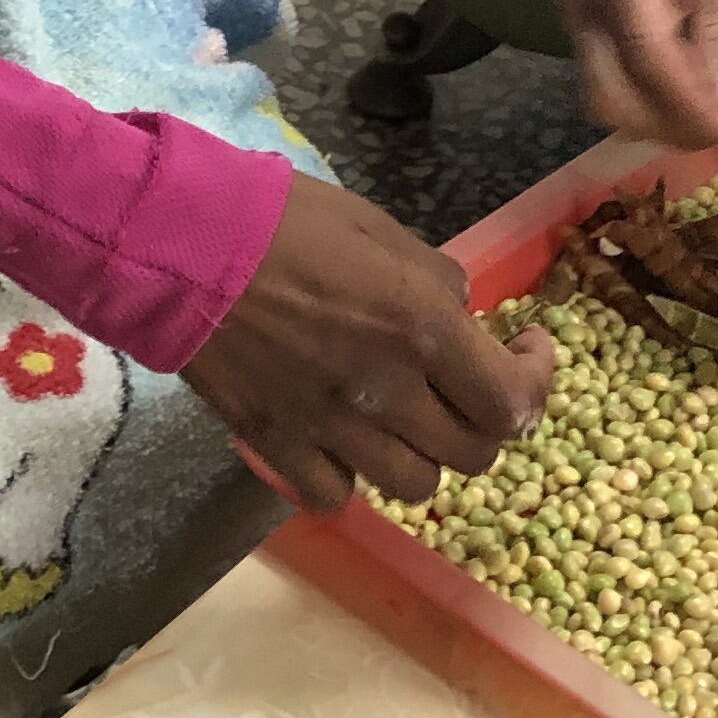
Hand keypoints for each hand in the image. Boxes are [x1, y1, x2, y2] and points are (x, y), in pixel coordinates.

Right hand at [184, 174, 557, 511]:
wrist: (182, 245)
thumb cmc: (286, 220)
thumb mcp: (381, 228)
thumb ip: (435, 278)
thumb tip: (461, 314)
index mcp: (423, 328)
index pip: (513, 402)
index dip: (535, 384)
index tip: (524, 352)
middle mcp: (388, 392)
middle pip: (473, 455)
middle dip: (484, 422)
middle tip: (468, 387)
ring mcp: (332, 429)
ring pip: (414, 487)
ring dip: (422, 455)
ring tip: (404, 419)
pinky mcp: (279, 447)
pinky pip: (337, 497)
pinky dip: (351, 479)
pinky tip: (344, 445)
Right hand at [552, 0, 717, 150]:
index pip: (645, 53)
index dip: (689, 102)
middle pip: (611, 94)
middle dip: (672, 123)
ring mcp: (574, 13)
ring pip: (610, 98)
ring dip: (669, 117)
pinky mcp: (582, 29)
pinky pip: (615, 82)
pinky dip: (659, 99)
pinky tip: (704, 87)